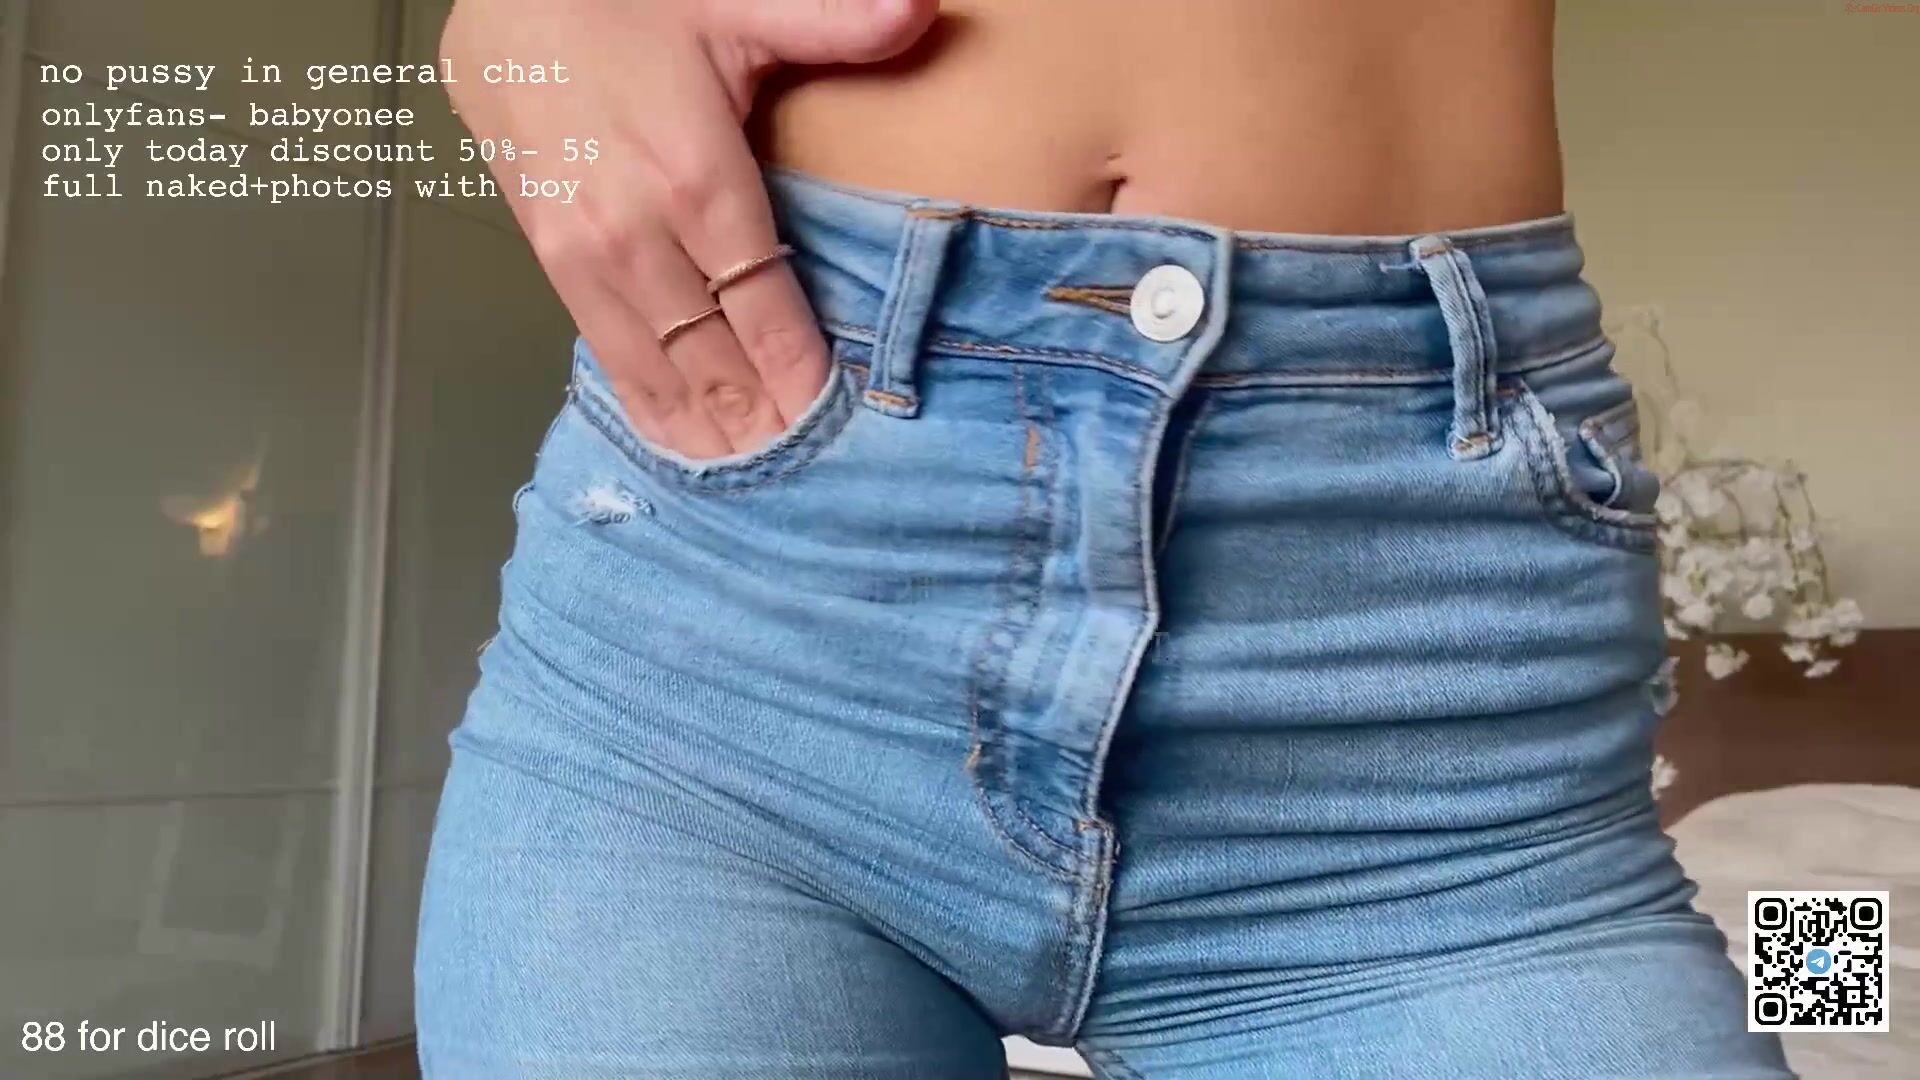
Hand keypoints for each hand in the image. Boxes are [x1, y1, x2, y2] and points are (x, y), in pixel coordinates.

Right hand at [440, 0, 937, 457]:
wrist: (505, 1)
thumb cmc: (626, 5)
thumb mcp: (733, 3)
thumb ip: (831, 19)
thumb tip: (921, 6)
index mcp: (697, 180)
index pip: (765, 308)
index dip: (801, 376)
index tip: (838, 427)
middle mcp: (640, 236)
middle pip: (716, 358)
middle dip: (764, 424)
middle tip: (812, 485)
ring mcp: (588, 259)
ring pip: (661, 372)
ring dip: (709, 432)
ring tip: (754, 487)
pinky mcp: (553, 267)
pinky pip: (608, 358)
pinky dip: (649, 410)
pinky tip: (681, 449)